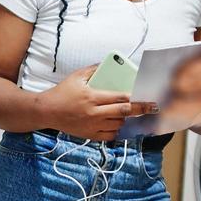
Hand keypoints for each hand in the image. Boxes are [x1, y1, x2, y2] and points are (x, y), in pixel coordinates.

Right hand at [40, 64, 158, 141]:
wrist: (47, 111)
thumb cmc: (62, 92)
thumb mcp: (77, 77)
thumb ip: (94, 69)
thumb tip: (111, 64)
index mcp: (92, 97)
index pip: (120, 98)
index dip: (137, 98)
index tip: (148, 97)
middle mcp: (94, 113)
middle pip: (124, 112)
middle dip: (141, 109)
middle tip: (153, 108)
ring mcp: (92, 126)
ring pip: (118, 125)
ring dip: (126, 119)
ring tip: (129, 113)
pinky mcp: (89, 135)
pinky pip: (109, 136)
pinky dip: (116, 131)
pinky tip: (119, 125)